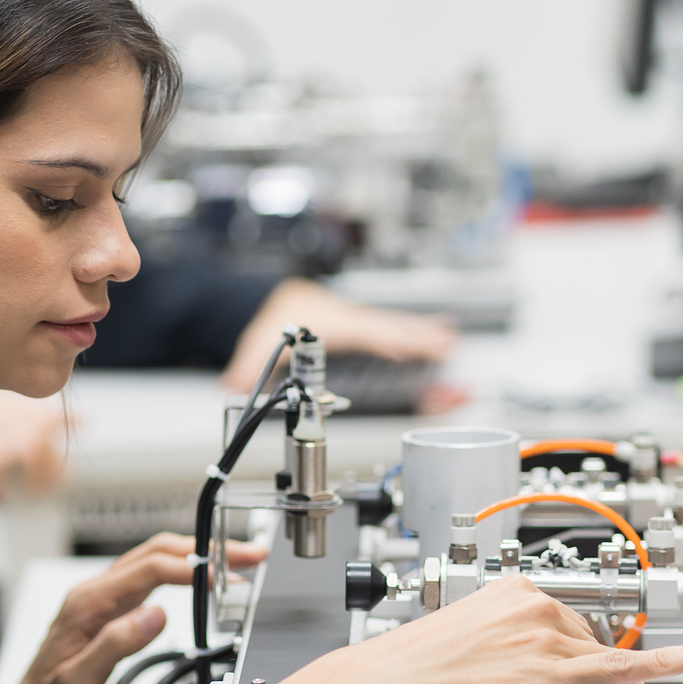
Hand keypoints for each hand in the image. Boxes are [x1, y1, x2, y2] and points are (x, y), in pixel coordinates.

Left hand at [0, 532, 267, 683]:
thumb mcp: (80, 682)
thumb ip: (117, 643)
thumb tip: (157, 614)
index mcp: (89, 603)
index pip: (152, 568)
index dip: (195, 566)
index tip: (231, 574)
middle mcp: (94, 594)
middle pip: (156, 552)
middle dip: (206, 548)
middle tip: (249, 556)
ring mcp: (100, 601)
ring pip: (153, 561)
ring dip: (195, 556)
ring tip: (235, 563)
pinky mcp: (106, 613)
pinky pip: (147, 580)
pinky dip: (179, 574)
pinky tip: (197, 582)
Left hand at [221, 279, 458, 391]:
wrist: (279, 298)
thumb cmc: (276, 321)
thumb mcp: (256, 344)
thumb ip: (246, 368)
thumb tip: (231, 384)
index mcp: (327, 323)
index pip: (359, 333)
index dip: (381, 340)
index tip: (403, 348)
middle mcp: (349, 319)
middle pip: (386, 327)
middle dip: (415, 337)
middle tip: (444, 345)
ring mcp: (360, 320)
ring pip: (396, 326)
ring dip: (424, 335)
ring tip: (451, 342)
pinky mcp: (367, 325)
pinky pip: (397, 328)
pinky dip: (422, 332)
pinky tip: (443, 336)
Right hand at [307, 575, 682, 683]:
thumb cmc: (405, 672)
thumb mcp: (460, 642)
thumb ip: (501, 647)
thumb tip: (518, 672)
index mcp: (508, 590)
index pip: (565, 620)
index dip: (582, 652)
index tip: (595, 663)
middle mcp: (530, 604)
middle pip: (586, 641)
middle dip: (591, 673)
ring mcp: (542, 636)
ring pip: (598, 661)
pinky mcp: (547, 671)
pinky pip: (617, 668)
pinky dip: (659, 662)